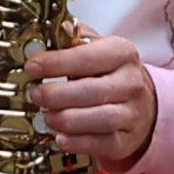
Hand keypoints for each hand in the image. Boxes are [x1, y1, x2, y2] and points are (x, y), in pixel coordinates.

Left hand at [25, 26, 157, 171]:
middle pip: (93, 91)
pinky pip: (102, 144)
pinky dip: (78, 142)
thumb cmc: (109, 74)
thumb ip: (74, 40)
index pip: (88, 57)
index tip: (32, 67)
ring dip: (67, 119)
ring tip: (47, 116)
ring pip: (101, 119)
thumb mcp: (97, 49)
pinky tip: (61, 138)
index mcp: (122, 53)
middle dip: (58, 95)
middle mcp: (132, 83)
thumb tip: (58, 29)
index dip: (56, 63)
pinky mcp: (127, 140)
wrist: (142, 105)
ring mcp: (132, 113)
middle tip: (35, 95)